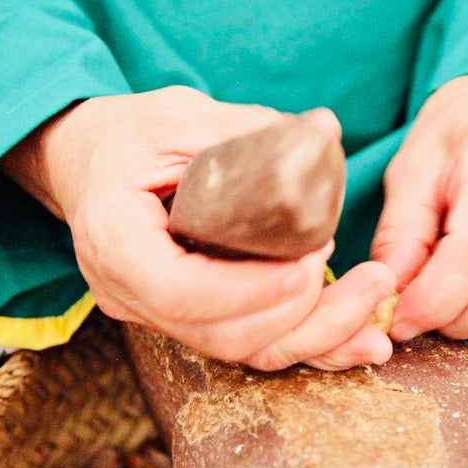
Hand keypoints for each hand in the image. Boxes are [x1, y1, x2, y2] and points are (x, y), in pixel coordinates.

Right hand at [0, 87, 396, 370]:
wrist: (93, 164)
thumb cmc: (130, 137)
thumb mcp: (179, 117)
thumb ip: (247, 131)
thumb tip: (325, 132)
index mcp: (114, 239)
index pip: (177, 289)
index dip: (245, 289)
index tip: (306, 266)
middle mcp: (129, 294)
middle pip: (219, 334)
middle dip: (302, 315)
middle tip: (366, 278)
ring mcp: (157, 316)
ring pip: (242, 349)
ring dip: (317, 334)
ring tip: (375, 298)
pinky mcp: (191, 320)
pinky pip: (251, 344)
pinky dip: (308, 342)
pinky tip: (360, 338)